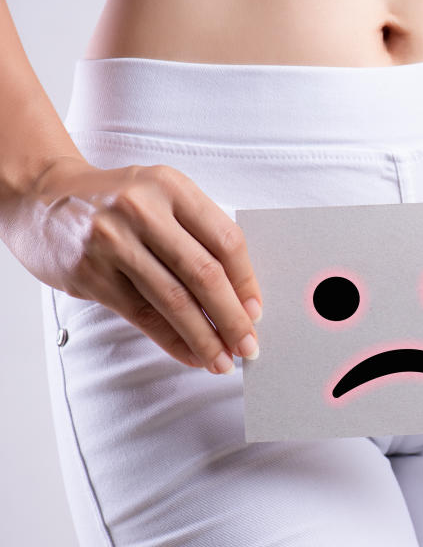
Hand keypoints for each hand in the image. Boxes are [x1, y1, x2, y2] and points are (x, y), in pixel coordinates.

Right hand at [5, 156, 262, 373]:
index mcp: (171, 187)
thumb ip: (198, 232)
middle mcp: (142, 211)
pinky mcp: (90, 274)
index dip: (247, 282)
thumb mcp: (161, 196)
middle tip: (249, 345)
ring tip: (223, 360)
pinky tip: (191, 355)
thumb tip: (241, 294)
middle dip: (232, 318)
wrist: (42, 197)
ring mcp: (112, 243)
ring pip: (174, 301)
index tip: (257, 311)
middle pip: (204, 274)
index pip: (225, 240)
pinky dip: (172, 341)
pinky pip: (143, 316)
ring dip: (204, 338)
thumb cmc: (116, 201)